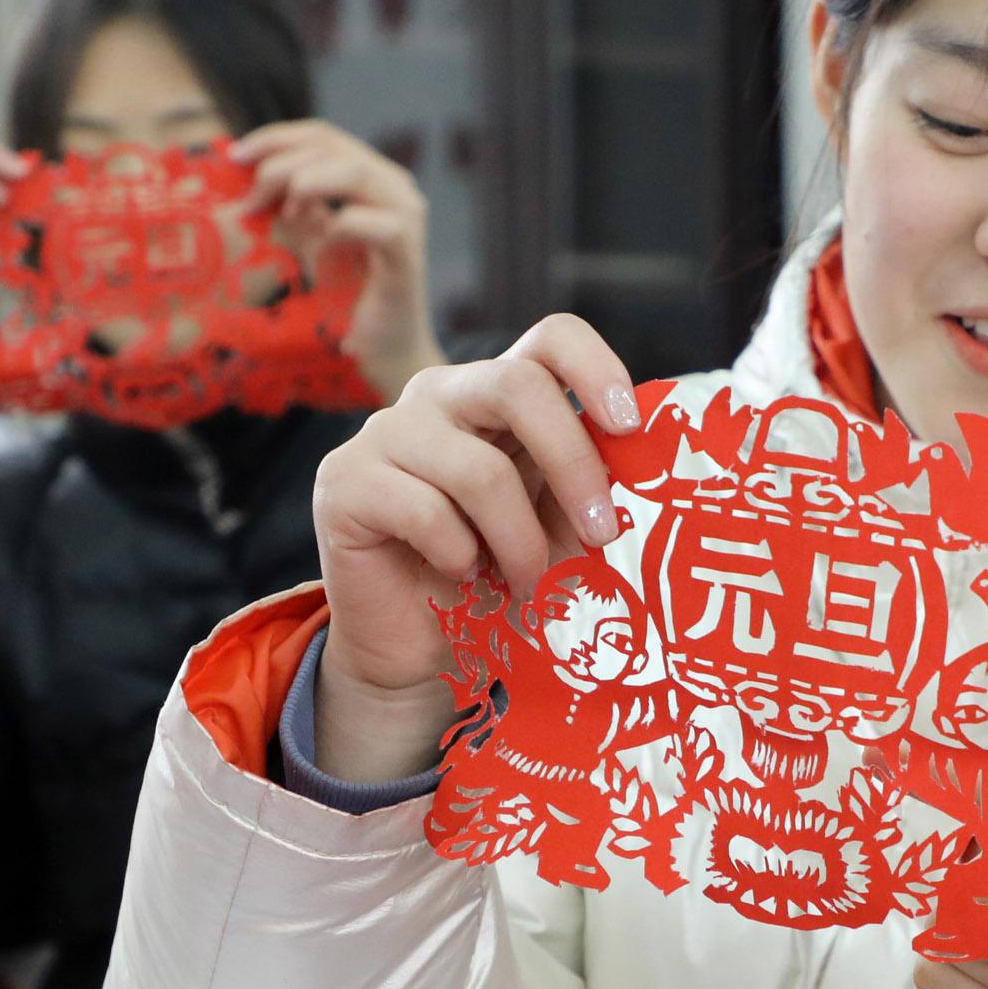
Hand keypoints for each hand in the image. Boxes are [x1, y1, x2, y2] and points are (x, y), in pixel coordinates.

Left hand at [234, 120, 437, 396]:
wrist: (381, 348)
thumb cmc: (347, 294)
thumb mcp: (309, 237)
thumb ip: (290, 203)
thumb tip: (245, 173)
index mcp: (372, 177)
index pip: (323, 136)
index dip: (276, 138)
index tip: (234, 156)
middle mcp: (395, 188)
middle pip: (334, 147)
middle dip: (282, 164)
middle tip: (250, 198)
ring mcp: (407, 218)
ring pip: (356, 173)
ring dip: (307, 184)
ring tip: (284, 214)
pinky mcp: (408, 255)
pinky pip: (377, 225)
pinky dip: (341, 228)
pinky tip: (323, 246)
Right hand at [310, 315, 642, 782]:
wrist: (416, 650)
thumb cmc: (494, 583)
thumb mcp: (558, 533)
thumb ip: (590, 494)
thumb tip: (644, 473)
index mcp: (499, 395)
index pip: (550, 338)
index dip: (595, 368)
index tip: (631, 427)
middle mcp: (440, 397)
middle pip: (517, 386)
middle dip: (572, 465)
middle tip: (601, 533)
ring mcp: (386, 433)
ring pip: (477, 468)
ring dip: (518, 541)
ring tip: (526, 583)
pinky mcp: (344, 481)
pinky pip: (424, 511)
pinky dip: (459, 556)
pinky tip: (459, 576)